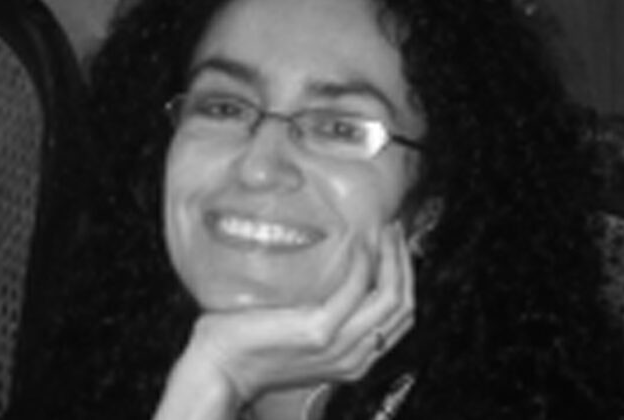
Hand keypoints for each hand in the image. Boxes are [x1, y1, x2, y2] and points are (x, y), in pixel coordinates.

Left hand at [154, 223, 414, 418]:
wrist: (220, 368)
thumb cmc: (251, 346)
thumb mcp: (300, 334)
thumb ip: (323, 313)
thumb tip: (331, 270)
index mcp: (354, 358)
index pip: (399, 319)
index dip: (404, 279)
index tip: (395, 246)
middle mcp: (355, 356)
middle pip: (402, 307)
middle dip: (404, 263)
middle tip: (394, 230)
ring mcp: (340, 346)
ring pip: (390, 299)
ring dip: (392, 258)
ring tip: (385, 230)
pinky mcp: (319, 331)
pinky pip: (357, 290)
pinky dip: (364, 263)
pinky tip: (359, 243)